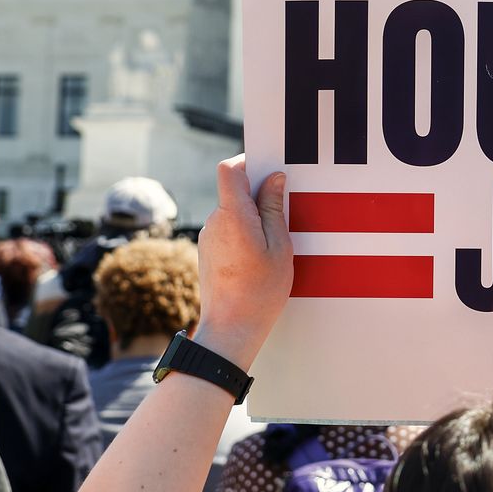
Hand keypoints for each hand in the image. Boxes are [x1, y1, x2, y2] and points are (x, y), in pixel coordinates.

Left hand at [193, 156, 292, 369]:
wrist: (230, 329)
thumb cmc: (260, 291)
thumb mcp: (280, 246)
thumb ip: (275, 209)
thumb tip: (274, 178)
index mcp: (233, 215)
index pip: (230, 170)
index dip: (248, 162)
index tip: (270, 171)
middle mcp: (214, 222)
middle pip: (234, 192)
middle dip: (259, 196)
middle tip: (284, 215)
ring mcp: (208, 237)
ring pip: (232, 213)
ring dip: (253, 219)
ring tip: (273, 245)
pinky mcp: (207, 252)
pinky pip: (227, 231)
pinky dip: (244, 235)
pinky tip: (259, 259)